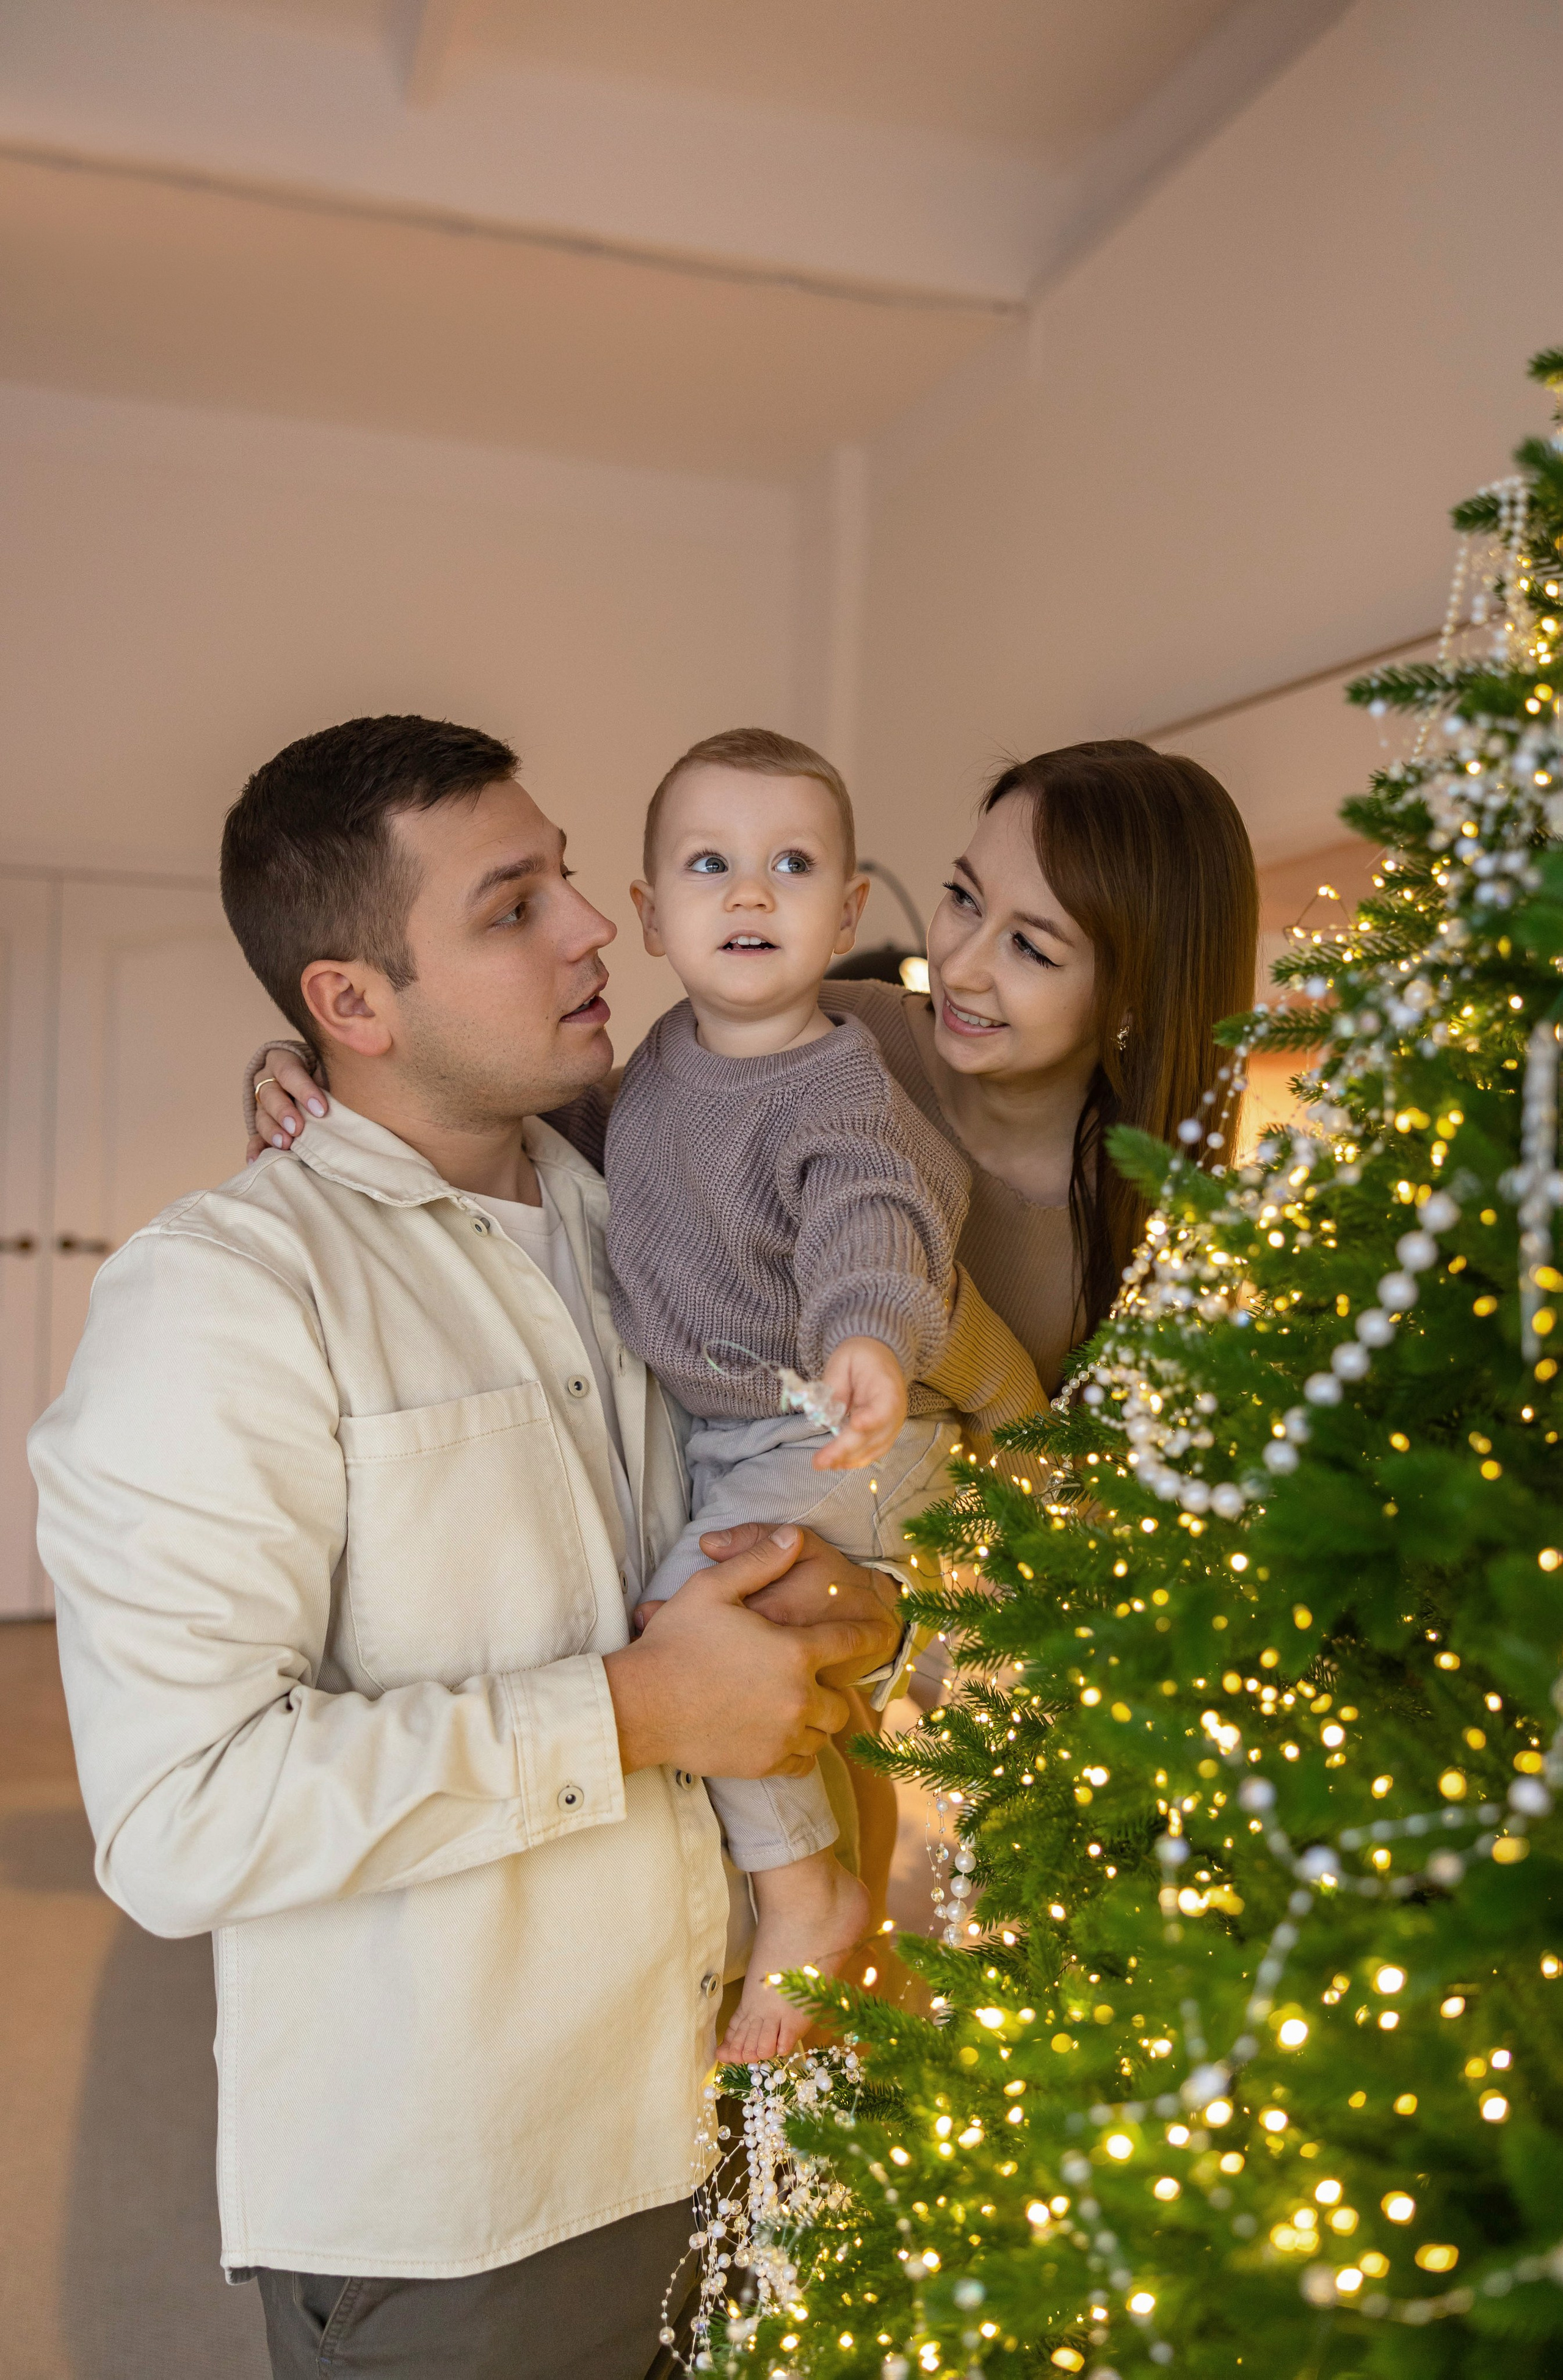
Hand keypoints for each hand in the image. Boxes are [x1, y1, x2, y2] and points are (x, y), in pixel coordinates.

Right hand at [247, 1046, 328, 1162]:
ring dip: (272, 1131)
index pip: (289, 1071)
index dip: (303, 1090)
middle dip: (284, 1112)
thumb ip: (333, 1078)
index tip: (321, 1110)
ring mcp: (262, 1103)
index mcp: (283, 1061)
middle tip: (297, 1128)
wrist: (314, 1079)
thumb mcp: (327, 1069)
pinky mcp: (262, 1124)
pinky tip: (256, 1160)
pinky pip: (254, 1136)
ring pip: (261, 1115)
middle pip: (270, 1094)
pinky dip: (256, 1149)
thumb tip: (355, 1093)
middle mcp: (268, 1080)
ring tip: (284, 1144)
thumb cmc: (325, 1074)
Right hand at [604, 1525, 889, 1777]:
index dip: (869, 1636)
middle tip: (806, 1682)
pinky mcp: (764, 1765)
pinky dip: (796, 1751)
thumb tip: (793, 1537)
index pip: (850, 1643)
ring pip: (823, 1735)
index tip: (883, 1634)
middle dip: (829, 1690)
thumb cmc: (674, 1643)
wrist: (640, 1706)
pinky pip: (801, 1763)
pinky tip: (777, 1735)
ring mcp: (783, 1736)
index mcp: (794, 1653)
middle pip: (841, 1702)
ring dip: (813, 1722)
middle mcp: (798, 1699)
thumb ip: (758, 1560)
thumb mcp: (712, 1588)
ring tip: (790, 1708)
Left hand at [812, 1335, 907, 1470]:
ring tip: (823, 1463)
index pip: (884, 1408)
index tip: (854, 1425)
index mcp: (887, 1387)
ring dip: (849, 1459)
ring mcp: (893, 1424)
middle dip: (846, 1450)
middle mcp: (895, 1410)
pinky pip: (873, 1451)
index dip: (871, 1421)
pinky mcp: (886, 1432)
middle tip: (820, 1461)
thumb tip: (828, 1417)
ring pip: (874, 1449)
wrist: (878, 1354)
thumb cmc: (859, 1357)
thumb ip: (836, 1387)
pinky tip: (838, 1463)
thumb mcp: (843, 1361)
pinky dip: (856, 1459)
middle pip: (874, 1436)